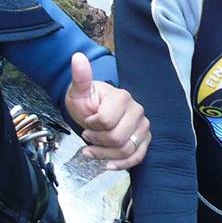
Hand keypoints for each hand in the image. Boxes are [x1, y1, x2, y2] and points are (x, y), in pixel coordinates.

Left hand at [64, 52, 149, 169]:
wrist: (93, 111)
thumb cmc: (86, 102)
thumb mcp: (79, 90)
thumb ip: (80, 77)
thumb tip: (77, 57)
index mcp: (122, 97)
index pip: (106, 122)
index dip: (91, 126)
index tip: (86, 121)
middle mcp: (137, 111)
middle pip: (117, 138)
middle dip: (97, 141)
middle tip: (87, 135)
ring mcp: (143, 126)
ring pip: (126, 150)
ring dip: (105, 155)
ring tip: (91, 150)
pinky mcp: (144, 139)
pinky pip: (137, 157)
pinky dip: (122, 164)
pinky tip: (108, 165)